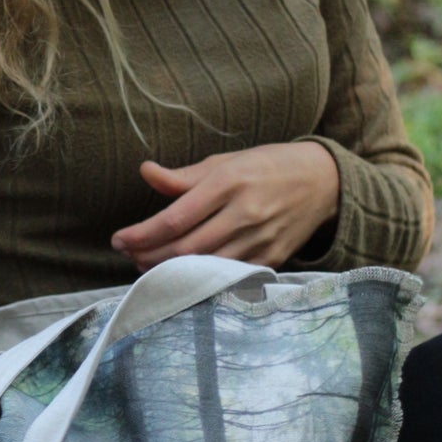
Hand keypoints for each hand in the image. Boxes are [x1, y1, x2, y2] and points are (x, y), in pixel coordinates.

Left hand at [111, 143, 339, 271]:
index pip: (175, 218)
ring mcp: (260, 239)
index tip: (119, 239)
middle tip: (128, 256)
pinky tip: (181, 276)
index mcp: (229, 182)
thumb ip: (183, 176)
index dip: (142, 233)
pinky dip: (201, 279)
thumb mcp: (224, 162)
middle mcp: (245, 213)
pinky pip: (229, 276)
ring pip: (205, 267)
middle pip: (186, 248)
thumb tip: (145, 171)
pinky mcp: (272, 258)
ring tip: (147, 266)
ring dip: (170, 272)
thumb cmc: (265, 166)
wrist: (323, 181)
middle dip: (149, 256)